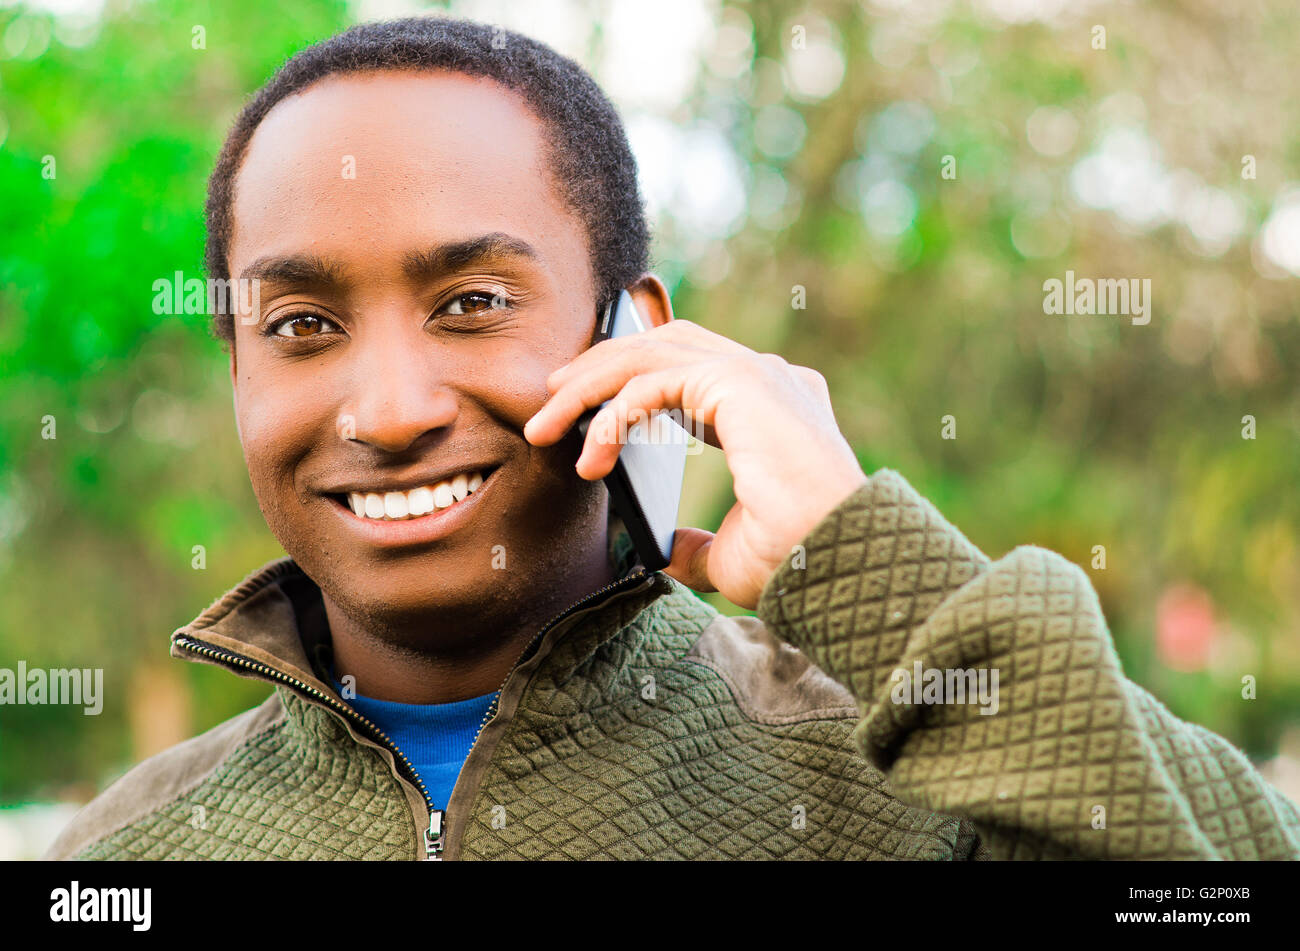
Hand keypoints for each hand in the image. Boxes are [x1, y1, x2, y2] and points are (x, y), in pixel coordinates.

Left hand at [523, 320, 866, 608]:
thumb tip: (664, 551)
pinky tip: (590, 455)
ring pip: (649, 353)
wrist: (839, 559)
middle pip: (663, 345)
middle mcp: (767, 376)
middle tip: (550, 402)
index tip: (586, 409)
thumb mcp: (731, 555)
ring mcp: (755, 372)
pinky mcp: (738, 381)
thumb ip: (695, 543)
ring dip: (590, 383)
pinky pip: (651, 384)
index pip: (690, 364)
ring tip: (547, 421)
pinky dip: (612, 415)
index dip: (632, 376)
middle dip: (599, 370)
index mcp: (770, 405)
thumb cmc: (799, 559)